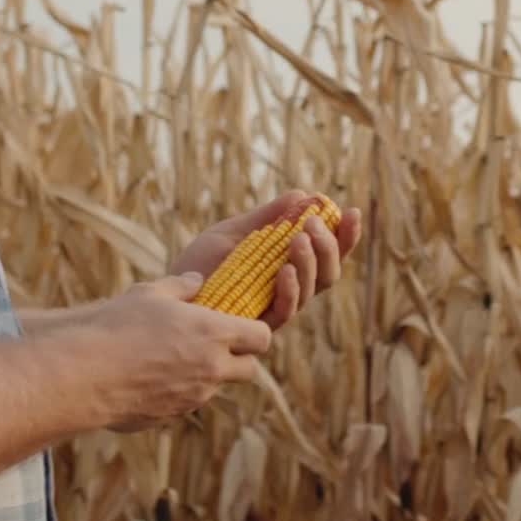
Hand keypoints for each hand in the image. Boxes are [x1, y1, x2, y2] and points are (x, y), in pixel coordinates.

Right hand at [79, 272, 273, 431]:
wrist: (83, 374)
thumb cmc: (118, 326)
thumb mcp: (153, 292)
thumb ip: (182, 286)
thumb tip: (196, 280)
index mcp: (215, 334)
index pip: (261, 338)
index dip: (255, 331)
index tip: (242, 325)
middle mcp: (211, 369)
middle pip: (249, 370)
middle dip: (239, 358)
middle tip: (218, 344)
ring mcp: (192, 397)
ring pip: (216, 387)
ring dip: (208, 375)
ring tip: (177, 356)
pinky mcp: (170, 416)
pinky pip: (187, 403)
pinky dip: (181, 391)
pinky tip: (154, 376)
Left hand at [168, 189, 362, 330]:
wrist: (168, 293)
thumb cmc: (200, 263)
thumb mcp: (235, 231)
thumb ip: (268, 217)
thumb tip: (302, 194)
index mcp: (289, 267)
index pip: (327, 252)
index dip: (345, 235)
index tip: (352, 211)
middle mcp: (289, 290)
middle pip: (328, 273)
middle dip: (329, 247)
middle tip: (315, 224)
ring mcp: (276, 309)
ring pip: (312, 289)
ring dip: (312, 262)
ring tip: (300, 238)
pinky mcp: (258, 325)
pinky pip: (286, 311)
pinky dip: (290, 289)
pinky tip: (285, 269)